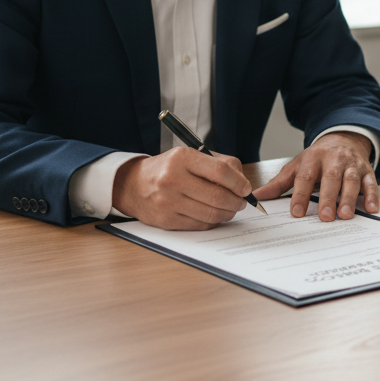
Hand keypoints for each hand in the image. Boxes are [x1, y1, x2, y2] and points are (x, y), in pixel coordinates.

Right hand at [112, 147, 251, 229]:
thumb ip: (219, 164)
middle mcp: (172, 179)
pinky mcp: (166, 220)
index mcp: (182, 158)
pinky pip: (200, 225)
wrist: (133, 185)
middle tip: (241, 202)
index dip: (239, 182)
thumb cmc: (168, 169)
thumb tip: (243, 182)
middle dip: (236, 202)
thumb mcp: (190, 156)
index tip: (246, 188)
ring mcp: (168, 202)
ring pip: (211, 214)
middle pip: (217, 196)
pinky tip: (214, 215)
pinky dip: (213, 222)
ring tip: (230, 209)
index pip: (220, 171)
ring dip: (227, 214)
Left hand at [254, 132, 376, 220]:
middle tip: (324, 217)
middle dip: (328, 198)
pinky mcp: (366, 170)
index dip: (301, 194)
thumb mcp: (297, 165)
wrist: (343, 138)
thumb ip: (279, 183)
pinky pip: (371, 182)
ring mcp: (351, 164)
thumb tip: (257, 197)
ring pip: (352, 180)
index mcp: (313, 158)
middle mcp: (333, 159)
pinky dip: (372, 196)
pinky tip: (371, 209)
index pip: (305, 176)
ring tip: (344, 215)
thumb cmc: (318, 157)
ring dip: (349, 198)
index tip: (297, 212)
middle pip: (331, 178)